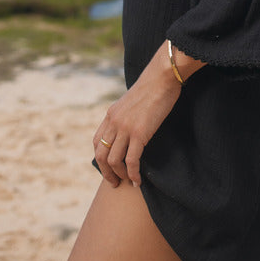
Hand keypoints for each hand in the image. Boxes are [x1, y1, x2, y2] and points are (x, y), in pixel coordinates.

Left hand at [93, 42, 201, 187]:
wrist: (162, 77)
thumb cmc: (153, 87)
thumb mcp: (132, 101)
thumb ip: (126, 114)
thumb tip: (131, 124)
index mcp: (111, 114)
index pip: (97, 142)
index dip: (101, 158)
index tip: (109, 168)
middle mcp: (113, 122)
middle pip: (101, 155)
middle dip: (106, 172)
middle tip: (115, 182)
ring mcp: (125, 128)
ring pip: (114, 160)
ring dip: (120, 175)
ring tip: (128, 182)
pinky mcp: (139, 133)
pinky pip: (132, 160)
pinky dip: (133, 174)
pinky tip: (138, 181)